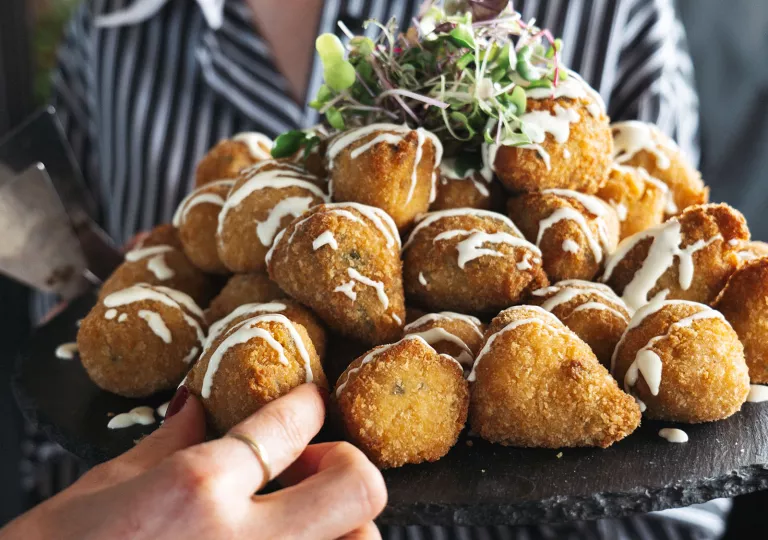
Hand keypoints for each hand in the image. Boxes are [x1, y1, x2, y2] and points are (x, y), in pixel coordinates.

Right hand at [1, 384, 386, 539]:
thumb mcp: (103, 489)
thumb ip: (167, 445)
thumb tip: (197, 407)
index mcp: (197, 489)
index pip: (289, 424)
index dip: (307, 404)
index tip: (310, 404)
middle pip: (357, 485)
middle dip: (347, 464)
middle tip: (314, 466)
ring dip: (344, 526)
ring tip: (303, 521)